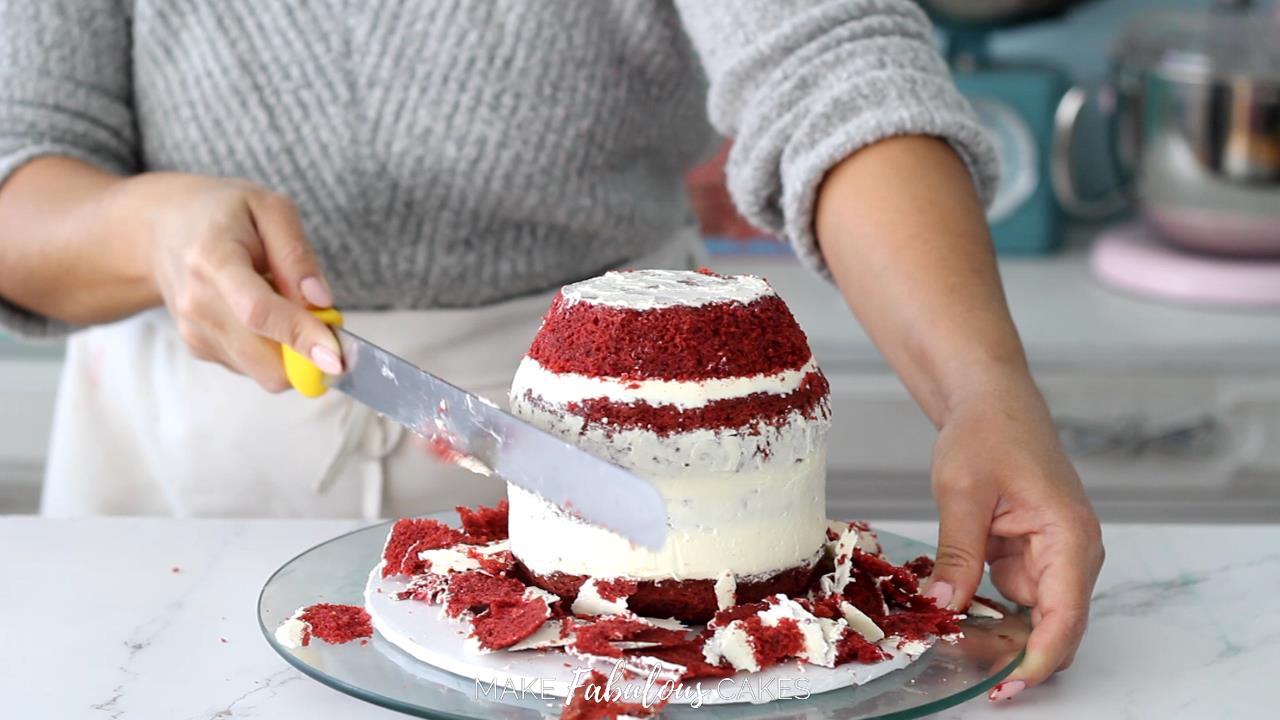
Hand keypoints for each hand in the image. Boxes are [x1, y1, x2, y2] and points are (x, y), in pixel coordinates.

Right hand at [128, 173, 341, 390]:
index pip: (259, 312)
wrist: (163, 231)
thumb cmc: (223, 215)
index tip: (335, 357)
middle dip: (309, 354)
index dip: (301, 338)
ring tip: (280, 302)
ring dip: (291, 351)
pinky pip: (253, 367)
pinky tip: (259, 314)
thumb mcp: (270, 209)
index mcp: (214, 260)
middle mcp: (198, 304)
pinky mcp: (199, 349)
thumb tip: (322, 301)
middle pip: (265, 360)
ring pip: (264, 372)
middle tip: (323, 318)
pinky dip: (271, 349)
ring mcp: (195, 332)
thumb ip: (297, 254)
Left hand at [923, 373, 1103, 700]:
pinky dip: (989, 610)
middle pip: (1055, 627)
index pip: (1066, 618)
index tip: (1005, 688)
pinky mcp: (1029, 554)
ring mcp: (1052, 556)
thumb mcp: (963, 492)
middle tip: (967, 675)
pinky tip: (956, 614)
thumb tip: (944, 605)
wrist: (990, 400)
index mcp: (1071, 537)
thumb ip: (957, 553)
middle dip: (1015, 655)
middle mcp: (1072, 553)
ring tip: (953, 644)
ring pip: (1032, 617)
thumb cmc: (988, 432)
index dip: (1038, 662)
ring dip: (998, 634)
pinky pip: (1014, 597)